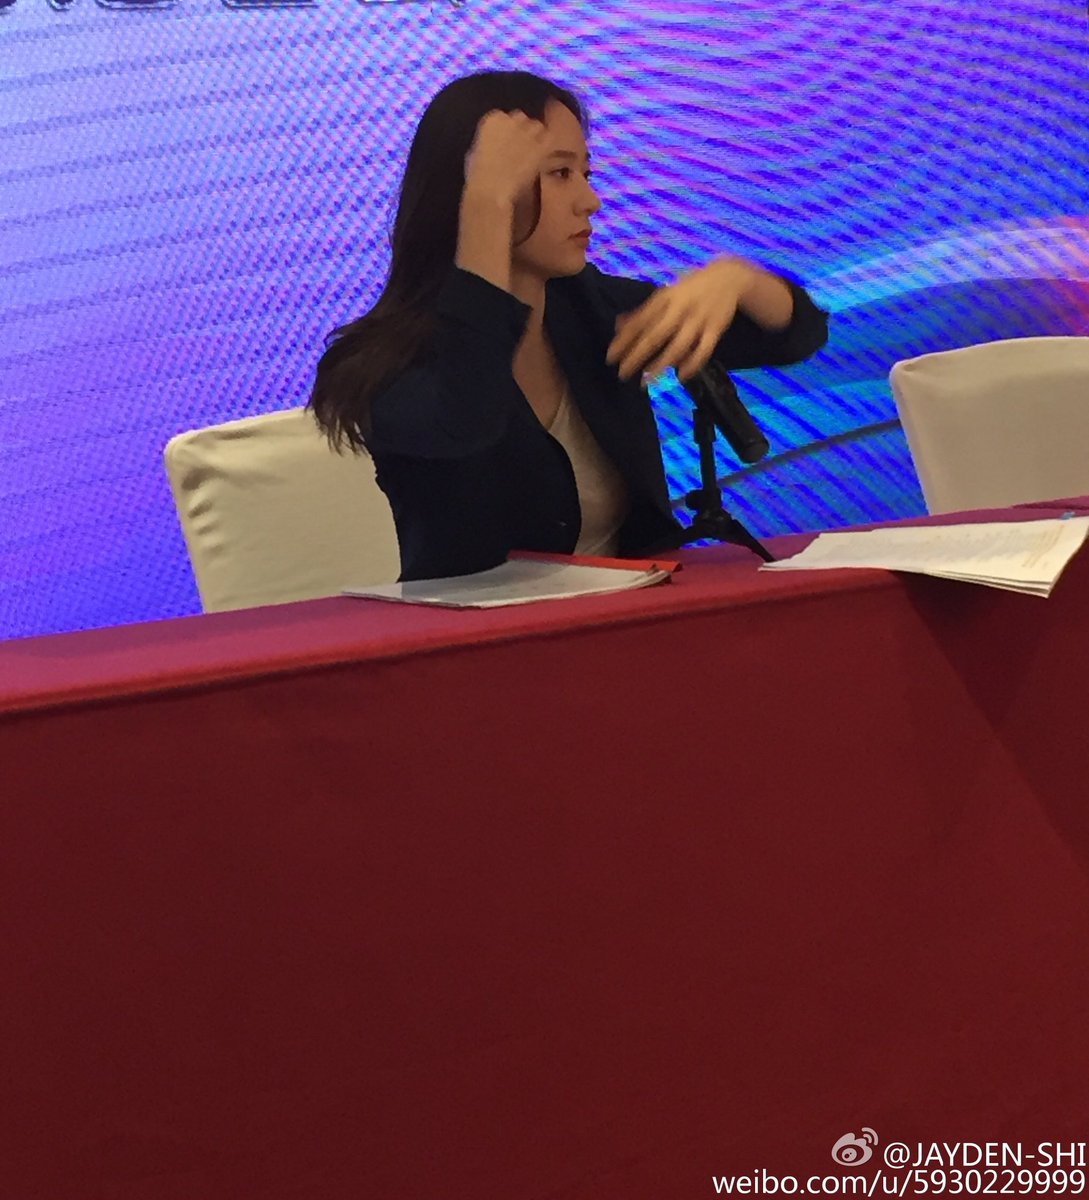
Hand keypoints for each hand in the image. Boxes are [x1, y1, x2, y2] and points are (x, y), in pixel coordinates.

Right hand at [463, 110, 549, 207]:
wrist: (491, 187)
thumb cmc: (478, 175)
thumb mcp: (476, 151)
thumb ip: (489, 141)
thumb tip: (495, 144)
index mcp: (493, 119)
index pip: (504, 117)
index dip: (506, 131)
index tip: (506, 143)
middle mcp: (511, 118)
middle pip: (521, 118)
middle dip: (521, 131)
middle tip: (519, 149)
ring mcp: (528, 130)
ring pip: (537, 126)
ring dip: (535, 137)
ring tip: (531, 153)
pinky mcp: (540, 144)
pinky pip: (549, 139)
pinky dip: (547, 146)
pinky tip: (541, 157)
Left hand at [605, 258, 757, 382]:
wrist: (728, 277)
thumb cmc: (690, 289)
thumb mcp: (665, 294)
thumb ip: (643, 311)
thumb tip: (618, 325)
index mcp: (664, 299)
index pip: (639, 322)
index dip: (623, 340)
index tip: (610, 358)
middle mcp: (679, 309)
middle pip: (655, 336)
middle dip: (637, 356)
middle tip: (622, 374)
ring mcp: (698, 320)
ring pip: (678, 346)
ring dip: (661, 364)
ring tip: (647, 381)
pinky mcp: (715, 329)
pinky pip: (704, 350)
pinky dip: (693, 364)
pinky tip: (681, 376)